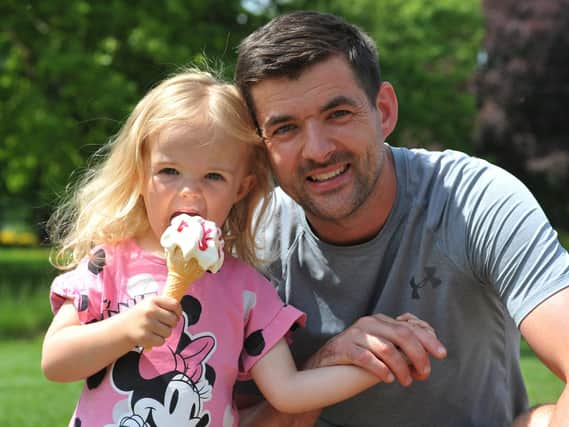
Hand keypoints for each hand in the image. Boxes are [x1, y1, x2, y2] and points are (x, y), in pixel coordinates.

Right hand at [120, 295, 180, 347]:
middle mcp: (149, 311)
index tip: (176, 315)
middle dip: (171, 324)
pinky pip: (162, 341)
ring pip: (168, 332)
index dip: (178, 311)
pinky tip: (151, 336)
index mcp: (153, 300)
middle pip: (173, 320)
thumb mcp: (150, 304)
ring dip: (164, 333)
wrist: (122, 327)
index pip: (175, 304)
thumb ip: (165, 304)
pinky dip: (158, 341)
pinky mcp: (144, 337)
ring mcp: (146, 324)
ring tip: (155, 330)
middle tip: (163, 324)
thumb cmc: (141, 315)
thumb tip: (180, 312)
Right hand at [305, 313, 446, 386]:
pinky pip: (366, 358)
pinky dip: (380, 369)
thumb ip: (400, 346)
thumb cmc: (358, 354)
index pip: (409, 326)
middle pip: (402, 334)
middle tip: (424, 373)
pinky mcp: (344, 347)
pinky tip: (388, 378)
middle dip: (418, 355)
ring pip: (386, 348)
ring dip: (401, 367)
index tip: (441, 354)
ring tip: (406, 381)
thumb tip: (426, 356)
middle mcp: (369, 323)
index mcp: (381, 320)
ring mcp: (356, 334)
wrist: (326, 360)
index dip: (428, 339)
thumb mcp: (380, 345)